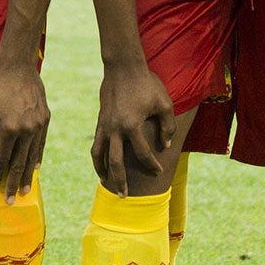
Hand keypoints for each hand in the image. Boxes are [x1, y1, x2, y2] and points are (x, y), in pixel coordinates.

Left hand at [0, 60, 50, 197]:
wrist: (17, 66)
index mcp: (10, 128)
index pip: (2, 158)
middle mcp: (27, 129)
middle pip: (20, 162)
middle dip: (14, 183)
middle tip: (11, 200)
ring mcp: (39, 124)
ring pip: (33, 156)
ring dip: (28, 175)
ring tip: (25, 190)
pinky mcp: (46, 118)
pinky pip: (41, 144)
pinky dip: (37, 157)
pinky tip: (34, 168)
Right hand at [89, 59, 174, 196]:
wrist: (122, 67)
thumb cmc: (146, 84)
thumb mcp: (164, 103)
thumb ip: (168, 126)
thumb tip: (165, 145)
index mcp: (132, 125)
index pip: (143, 154)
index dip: (152, 165)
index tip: (158, 171)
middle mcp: (115, 129)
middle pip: (115, 163)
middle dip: (120, 181)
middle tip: (125, 196)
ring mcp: (105, 126)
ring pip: (99, 155)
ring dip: (103, 172)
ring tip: (108, 185)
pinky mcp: (100, 122)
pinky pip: (96, 145)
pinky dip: (98, 158)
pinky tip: (102, 166)